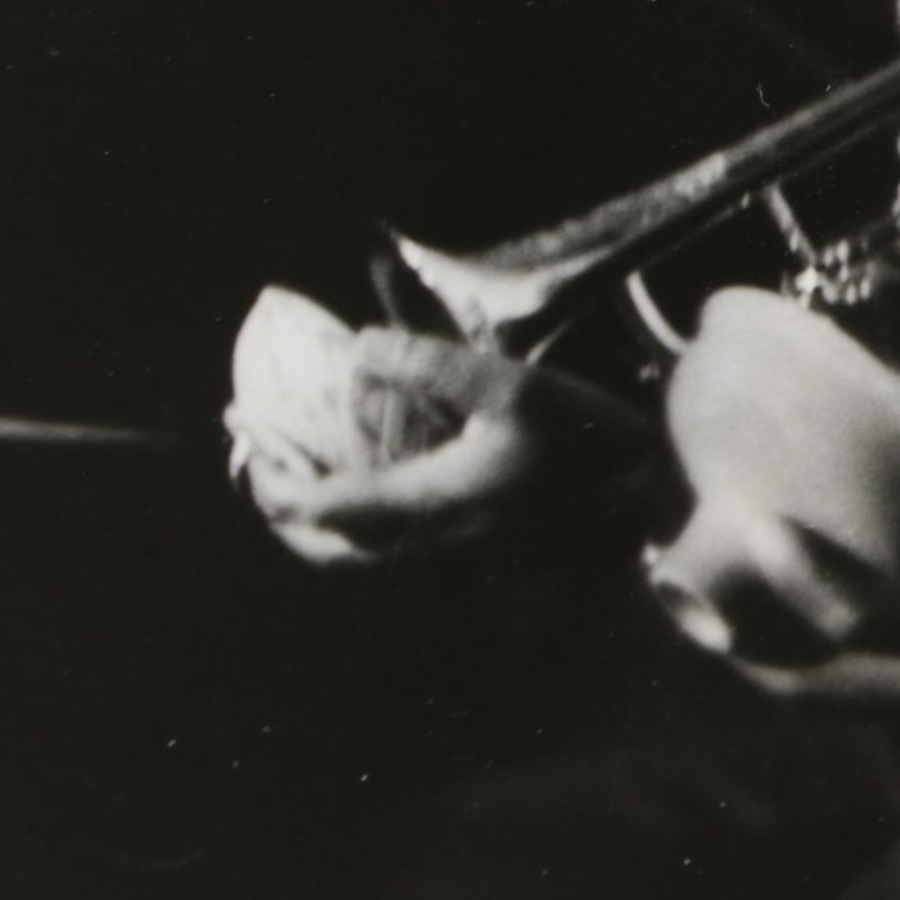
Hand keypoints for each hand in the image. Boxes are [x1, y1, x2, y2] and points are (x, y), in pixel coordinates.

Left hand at [230, 321, 657, 567]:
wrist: (650, 499)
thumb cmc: (586, 444)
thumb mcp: (516, 389)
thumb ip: (434, 365)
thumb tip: (358, 345)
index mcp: (428, 504)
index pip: (323, 507)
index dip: (275, 479)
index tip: (249, 440)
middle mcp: (430, 542)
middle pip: (329, 547)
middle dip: (286, 511)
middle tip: (265, 467)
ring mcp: (454, 554)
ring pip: (361, 554)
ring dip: (320, 521)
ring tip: (307, 474)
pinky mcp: (476, 550)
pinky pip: (395, 546)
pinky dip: (361, 521)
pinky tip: (375, 481)